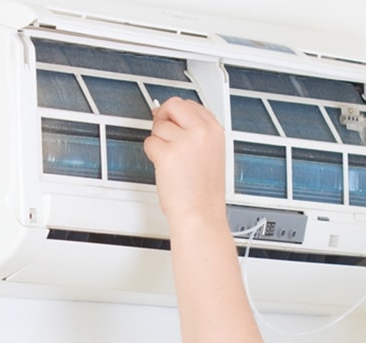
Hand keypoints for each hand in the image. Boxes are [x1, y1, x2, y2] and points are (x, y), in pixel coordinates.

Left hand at [144, 97, 226, 222]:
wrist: (201, 213)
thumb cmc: (204, 192)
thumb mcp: (210, 154)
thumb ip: (193, 132)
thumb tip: (167, 115)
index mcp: (216, 131)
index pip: (191, 105)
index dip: (178, 114)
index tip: (175, 123)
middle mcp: (202, 132)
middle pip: (174, 105)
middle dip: (164, 118)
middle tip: (167, 138)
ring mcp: (185, 141)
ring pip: (159, 126)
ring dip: (159, 142)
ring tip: (173, 163)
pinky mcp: (167, 153)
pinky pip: (149, 143)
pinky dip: (153, 155)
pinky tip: (166, 169)